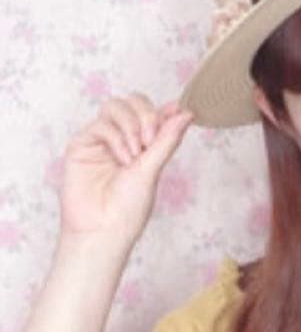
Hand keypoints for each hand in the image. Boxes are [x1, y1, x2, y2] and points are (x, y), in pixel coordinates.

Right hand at [60, 93, 194, 248]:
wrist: (103, 230)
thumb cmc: (128, 209)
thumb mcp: (153, 170)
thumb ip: (166, 140)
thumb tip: (186, 114)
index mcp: (143, 146)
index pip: (153, 113)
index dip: (165, 109)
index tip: (180, 111)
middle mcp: (122, 139)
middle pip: (133, 101)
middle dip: (146, 115)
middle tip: (150, 141)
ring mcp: (101, 140)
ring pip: (115, 106)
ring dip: (131, 125)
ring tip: (136, 153)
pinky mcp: (82, 144)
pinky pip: (100, 124)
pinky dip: (115, 138)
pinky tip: (123, 159)